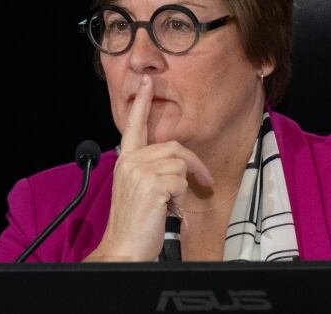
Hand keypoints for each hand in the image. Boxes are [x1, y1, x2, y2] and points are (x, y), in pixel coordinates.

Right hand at [84, 74, 213, 261]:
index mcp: (126, 161)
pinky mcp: (152, 184)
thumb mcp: (138, 189)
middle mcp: (130, 162)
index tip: (148, 83)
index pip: (134, 126)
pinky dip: (182, 198)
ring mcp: (140, 172)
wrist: (124, 248)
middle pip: (173, 147)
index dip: (142, 103)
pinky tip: (167, 209)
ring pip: (180, 165)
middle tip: (206, 182)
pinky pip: (181, 181)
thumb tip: (176, 162)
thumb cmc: (135, 223)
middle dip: (194, 164)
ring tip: (171, 204)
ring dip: (184, 187)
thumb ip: (149, 169)